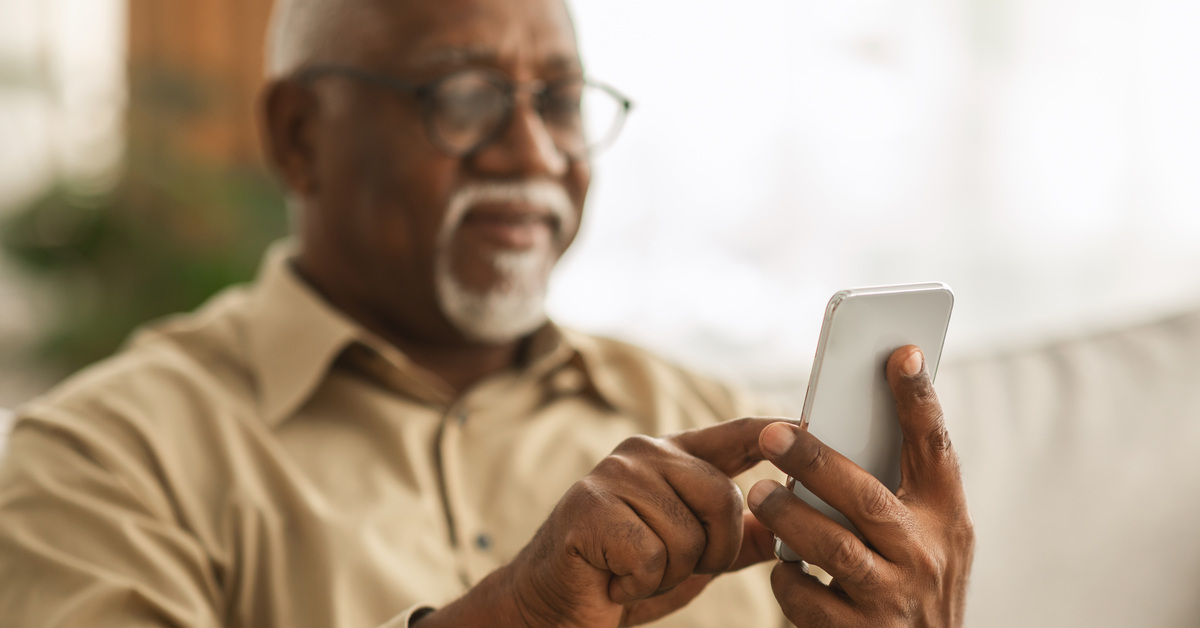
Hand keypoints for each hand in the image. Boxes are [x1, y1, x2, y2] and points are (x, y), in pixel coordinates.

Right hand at [418, 417, 784, 627]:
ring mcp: (614, 476)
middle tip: (672, 568)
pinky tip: (614, 578)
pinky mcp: (590, 507)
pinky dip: (638, 582)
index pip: (735, 435)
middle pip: (724, 498)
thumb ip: (737, 538)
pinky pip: (651, 554)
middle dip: (712, 552)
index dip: (775, 433)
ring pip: (688, 534)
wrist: (555, 607)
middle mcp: (644, 454)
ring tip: (634, 571)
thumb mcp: (693, 557)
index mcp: (672, 458)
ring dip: (668, 573)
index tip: (811, 427)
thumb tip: (790, 527)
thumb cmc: (624, 576)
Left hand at [747, 345, 973, 626]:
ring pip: (834, 549)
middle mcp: (927, 556)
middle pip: (867, 498)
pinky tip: (779, 565)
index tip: (901, 352)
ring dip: (790, 516)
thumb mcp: (926, 537)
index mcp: (946, 519)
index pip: (936, 449)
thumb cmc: (912, 583)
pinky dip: (786, 577)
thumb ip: (896, 491)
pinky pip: (808, 598)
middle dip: (816, 461)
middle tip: (772, 434)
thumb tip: (838, 424)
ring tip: (758, 494)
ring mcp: (895, 600)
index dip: (919, 399)